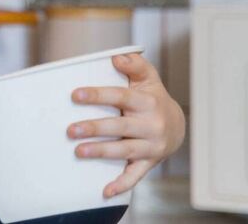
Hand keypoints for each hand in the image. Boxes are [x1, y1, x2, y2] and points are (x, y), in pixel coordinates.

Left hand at [67, 53, 185, 198]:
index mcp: (148, 102)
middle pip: (120, 126)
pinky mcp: (149, 162)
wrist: (177, 125)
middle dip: (94, 128)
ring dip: (101, 152)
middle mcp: (151, 125)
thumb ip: (134, 64)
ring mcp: (151, 146)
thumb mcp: (148, 77)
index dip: (98, 95)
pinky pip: (135, 175)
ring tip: (78, 151)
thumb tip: (116, 57)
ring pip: (124, 151)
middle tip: (70, 130)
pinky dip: (122, 185)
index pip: (121, 97)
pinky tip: (105, 191)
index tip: (75, 95)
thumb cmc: (153, 98)